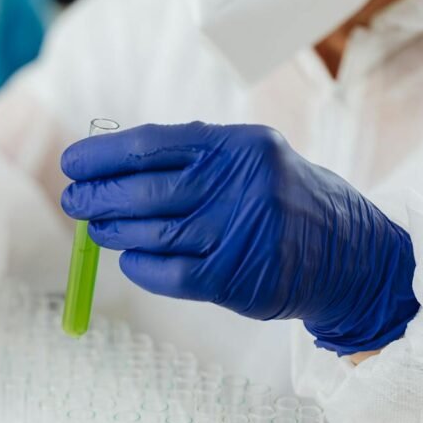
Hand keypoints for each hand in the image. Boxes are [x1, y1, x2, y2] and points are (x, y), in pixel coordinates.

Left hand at [60, 122, 419, 354]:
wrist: (350, 255)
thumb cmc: (282, 200)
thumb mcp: (249, 160)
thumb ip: (190, 158)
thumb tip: (112, 166)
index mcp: (235, 146)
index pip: (149, 144)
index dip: (101, 156)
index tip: (72, 164)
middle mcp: (237, 185)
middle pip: (143, 191)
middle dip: (97, 196)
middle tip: (74, 201)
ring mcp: (236, 232)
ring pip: (150, 232)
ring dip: (112, 232)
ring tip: (96, 229)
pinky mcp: (233, 277)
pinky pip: (166, 272)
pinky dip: (139, 265)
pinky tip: (128, 259)